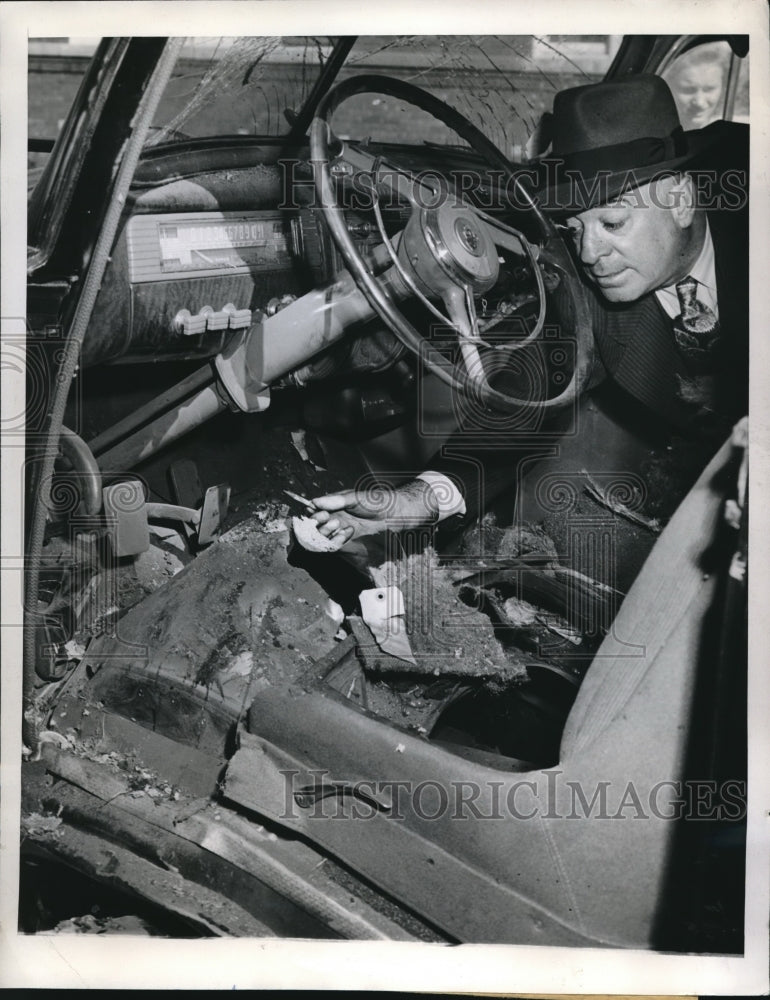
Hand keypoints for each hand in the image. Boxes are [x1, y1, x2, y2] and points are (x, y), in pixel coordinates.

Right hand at [310, 480, 438, 545]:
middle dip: (317, 523)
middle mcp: (332, 517)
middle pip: (312, 525)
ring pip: (320, 537)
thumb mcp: (356, 498)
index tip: (319, 512)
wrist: (395, 515)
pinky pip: (332, 545)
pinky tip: (349, 532)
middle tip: (329, 519)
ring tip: (338, 525)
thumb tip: (315, 501)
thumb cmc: (376, 501)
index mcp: (331, 505)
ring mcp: (338, 531)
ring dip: (325, 533)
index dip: (311, 512)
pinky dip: (336, 541)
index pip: (311, 510)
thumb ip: (336, 500)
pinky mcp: (346, 542)